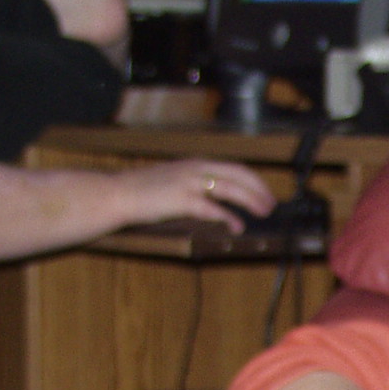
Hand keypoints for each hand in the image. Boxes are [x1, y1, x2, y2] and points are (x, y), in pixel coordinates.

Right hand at [116, 160, 275, 229]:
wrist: (117, 193)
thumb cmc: (142, 191)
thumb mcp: (173, 180)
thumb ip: (194, 185)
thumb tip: (213, 197)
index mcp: (195, 163)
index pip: (233, 167)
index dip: (253, 179)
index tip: (265, 191)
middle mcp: (195, 168)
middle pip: (238, 175)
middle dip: (258, 189)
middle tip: (271, 203)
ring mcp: (189, 183)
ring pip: (230, 188)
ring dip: (250, 200)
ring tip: (263, 212)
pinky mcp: (181, 200)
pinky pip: (212, 208)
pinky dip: (228, 217)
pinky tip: (237, 226)